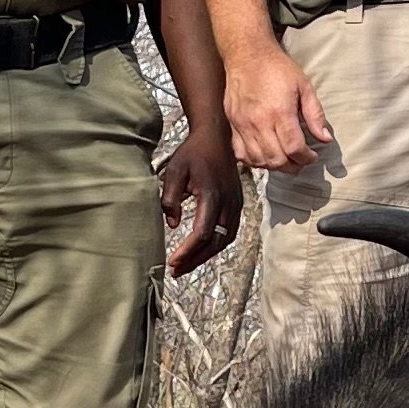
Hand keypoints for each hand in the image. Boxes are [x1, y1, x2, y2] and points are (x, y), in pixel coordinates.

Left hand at [157, 131, 244, 274]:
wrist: (216, 136)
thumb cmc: (192, 153)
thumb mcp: (173, 171)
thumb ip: (170, 198)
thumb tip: (171, 225)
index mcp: (211, 194)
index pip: (202, 233)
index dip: (188, 251)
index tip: (172, 261)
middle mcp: (228, 202)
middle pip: (216, 241)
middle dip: (196, 259)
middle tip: (177, 271)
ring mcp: (236, 203)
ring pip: (225, 239)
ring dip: (206, 255)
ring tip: (187, 265)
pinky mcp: (238, 203)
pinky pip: (230, 231)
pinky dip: (216, 244)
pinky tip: (202, 250)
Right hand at [225, 39, 335, 174]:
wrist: (247, 54)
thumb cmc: (277, 68)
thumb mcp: (304, 86)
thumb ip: (315, 114)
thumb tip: (325, 138)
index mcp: (280, 112)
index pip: (294, 148)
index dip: (306, 158)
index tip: (312, 156)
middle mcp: (259, 121)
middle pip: (276, 159)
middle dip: (293, 166)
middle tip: (300, 161)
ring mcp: (243, 124)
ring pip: (258, 161)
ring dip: (274, 166)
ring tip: (285, 159)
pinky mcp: (232, 124)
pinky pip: (241, 153)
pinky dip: (253, 160)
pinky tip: (264, 155)